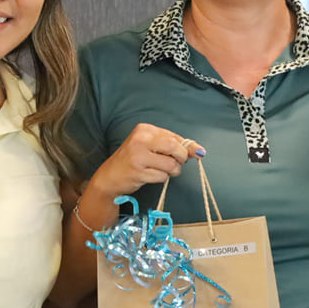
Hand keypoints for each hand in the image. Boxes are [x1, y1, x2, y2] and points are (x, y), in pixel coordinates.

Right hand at [86, 123, 203, 200]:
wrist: (110, 176)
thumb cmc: (133, 160)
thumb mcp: (151, 147)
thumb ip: (173, 145)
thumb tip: (199, 151)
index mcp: (145, 129)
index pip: (174, 137)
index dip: (187, 147)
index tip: (196, 153)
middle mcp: (141, 139)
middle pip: (175, 147)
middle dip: (182, 158)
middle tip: (178, 163)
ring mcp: (138, 155)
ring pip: (171, 164)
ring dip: (172, 171)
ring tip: (161, 170)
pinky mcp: (137, 171)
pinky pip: (162, 176)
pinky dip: (161, 178)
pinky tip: (151, 175)